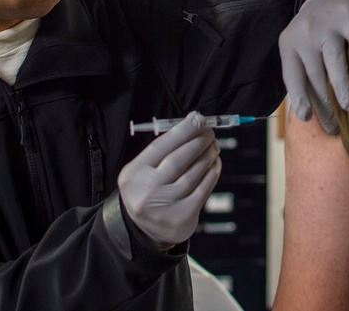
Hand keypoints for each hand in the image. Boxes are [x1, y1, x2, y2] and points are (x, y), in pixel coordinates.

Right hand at [118, 112, 221, 247]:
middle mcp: (147, 191)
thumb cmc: (148, 189)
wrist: (145, 230)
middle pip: (178, 159)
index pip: (161, 146)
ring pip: (193, 174)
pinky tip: (214, 164)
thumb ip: (165, 148)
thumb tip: (194, 122)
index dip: (182, 130)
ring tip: (213, 146)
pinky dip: (212, 173)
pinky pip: (203, 189)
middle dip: (198, 141)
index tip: (198, 119)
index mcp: (134, 174)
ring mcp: (165, 206)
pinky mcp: (183, 216)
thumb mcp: (144, 169)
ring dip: (207, 156)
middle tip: (209, 131)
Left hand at [278, 0, 348, 134]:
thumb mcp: (300, 49)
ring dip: (342, 87)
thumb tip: (309, 117)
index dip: (299, 98)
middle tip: (335, 125)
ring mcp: (327, 23)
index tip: (306, 118)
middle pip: (315, 74)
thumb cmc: (316, 35)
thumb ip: (303, 74)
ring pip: (334, 61)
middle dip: (325, 103)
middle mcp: (305, 32)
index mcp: (289, 44)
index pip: (293, 75)